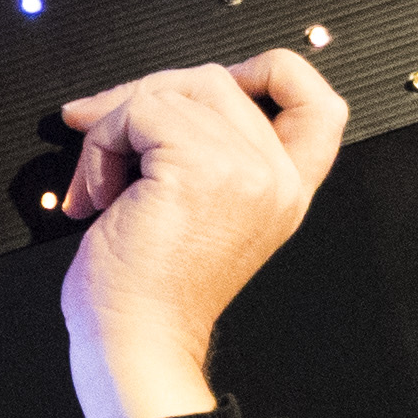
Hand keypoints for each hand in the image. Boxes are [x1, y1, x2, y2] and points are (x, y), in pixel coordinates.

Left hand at [49, 51, 346, 417]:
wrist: (136, 345)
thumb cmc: (148, 293)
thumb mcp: (200, 211)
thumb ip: (207, 152)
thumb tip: (151, 90)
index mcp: (284, 189)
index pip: (318, 100)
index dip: (264, 71)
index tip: (199, 94)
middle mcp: (275, 178)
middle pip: (217, 79)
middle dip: (146, 99)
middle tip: (104, 142)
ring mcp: (245, 170)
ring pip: (172, 90)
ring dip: (115, 128)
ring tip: (104, 184)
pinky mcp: (200, 167)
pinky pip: (140, 111)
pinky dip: (103, 144)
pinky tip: (100, 195)